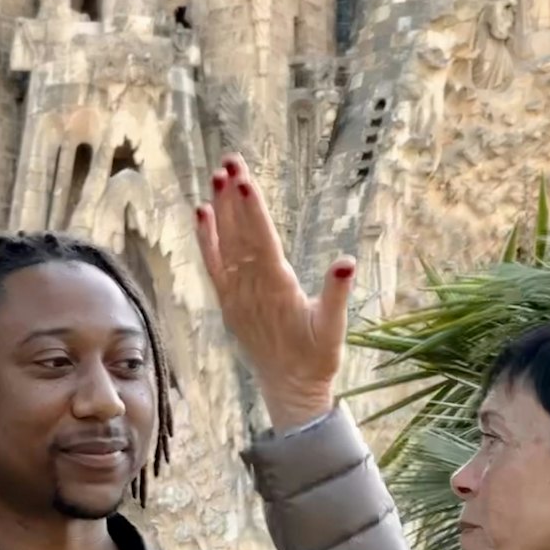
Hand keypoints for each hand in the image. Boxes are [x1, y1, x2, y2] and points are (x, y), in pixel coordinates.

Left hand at [195, 154, 355, 431]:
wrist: (289, 389)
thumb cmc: (316, 359)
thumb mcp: (334, 329)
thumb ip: (337, 295)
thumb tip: (346, 262)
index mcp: (277, 290)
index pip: (261, 241)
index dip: (251, 211)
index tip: (242, 181)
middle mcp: (251, 290)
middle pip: (239, 235)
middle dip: (233, 197)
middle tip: (229, 160)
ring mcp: (236, 296)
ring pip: (225, 245)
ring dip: (220, 210)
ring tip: (216, 176)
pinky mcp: (229, 302)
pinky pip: (214, 266)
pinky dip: (207, 240)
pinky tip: (202, 214)